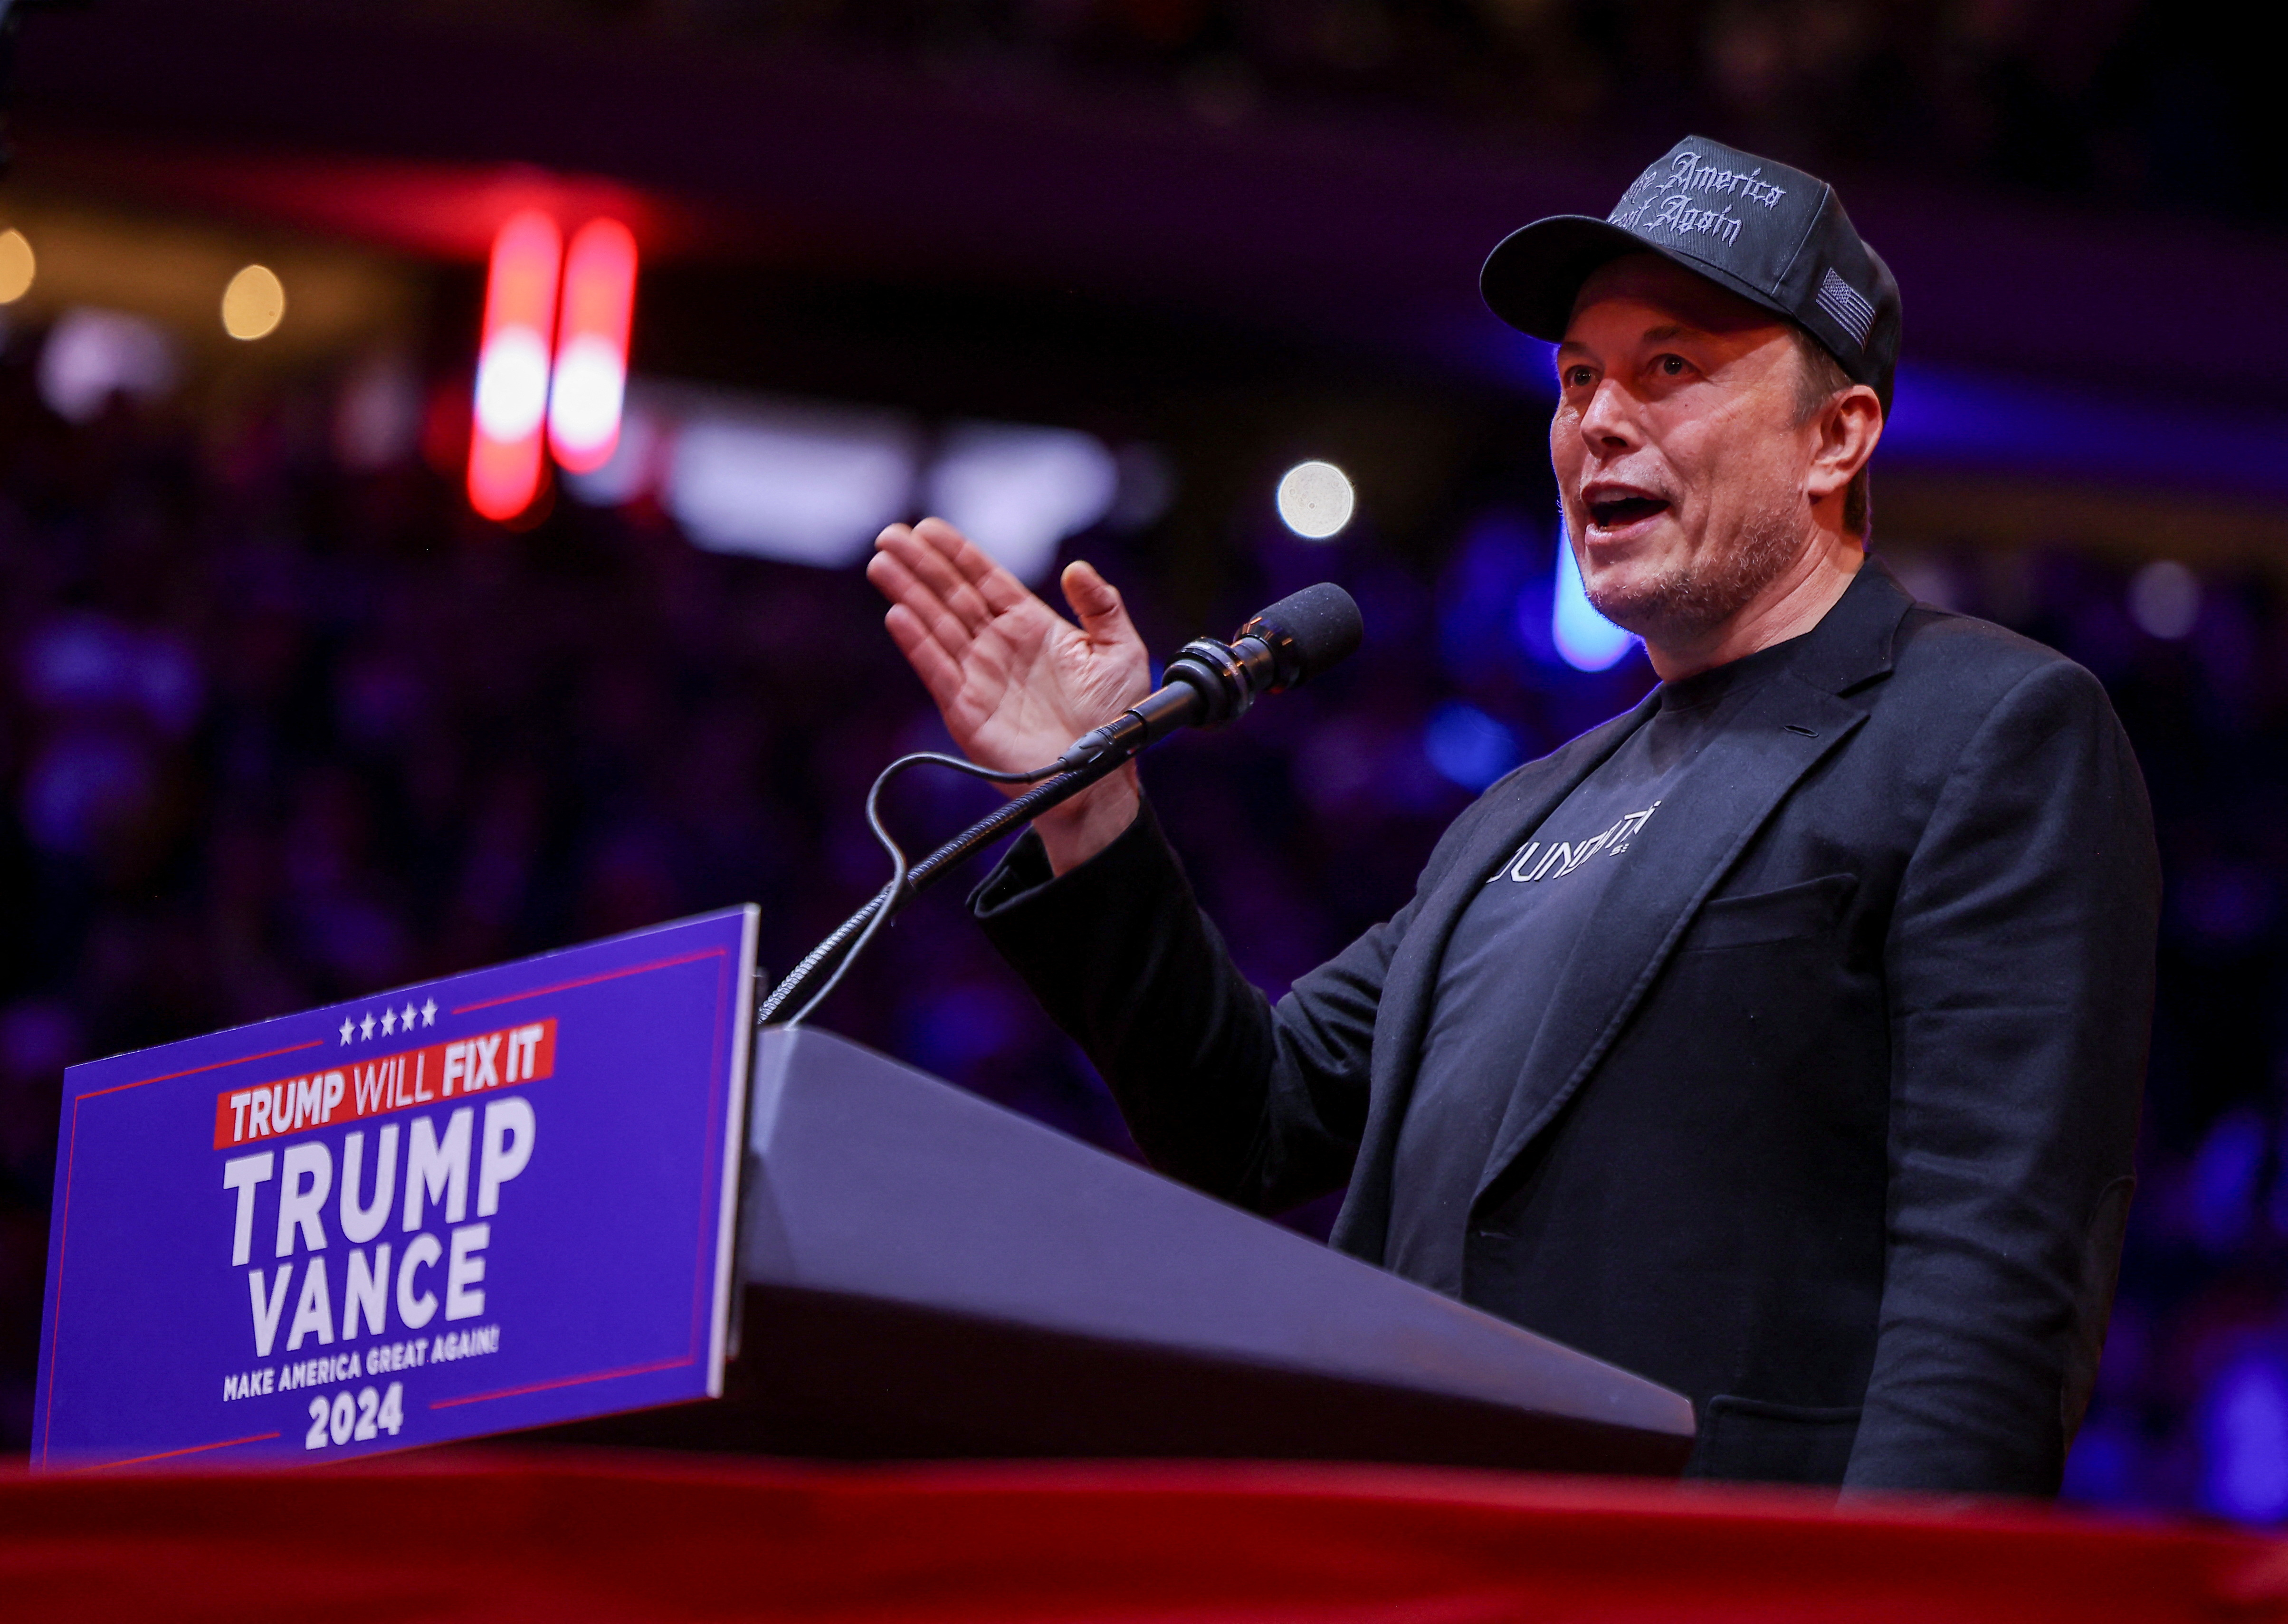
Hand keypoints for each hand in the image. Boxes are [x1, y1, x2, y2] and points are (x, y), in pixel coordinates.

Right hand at [867, 519, 1147, 872]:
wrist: (1103, 772)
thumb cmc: (1115, 716)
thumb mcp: (1121, 651)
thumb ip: (1101, 607)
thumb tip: (1077, 568)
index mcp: (1031, 626)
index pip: (986, 580)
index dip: (957, 554)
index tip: (929, 528)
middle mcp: (999, 647)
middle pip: (952, 596)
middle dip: (920, 566)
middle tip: (890, 536)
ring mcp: (979, 676)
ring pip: (937, 626)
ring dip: (908, 595)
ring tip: (882, 565)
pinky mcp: (967, 710)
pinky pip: (938, 671)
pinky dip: (918, 644)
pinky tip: (898, 615)